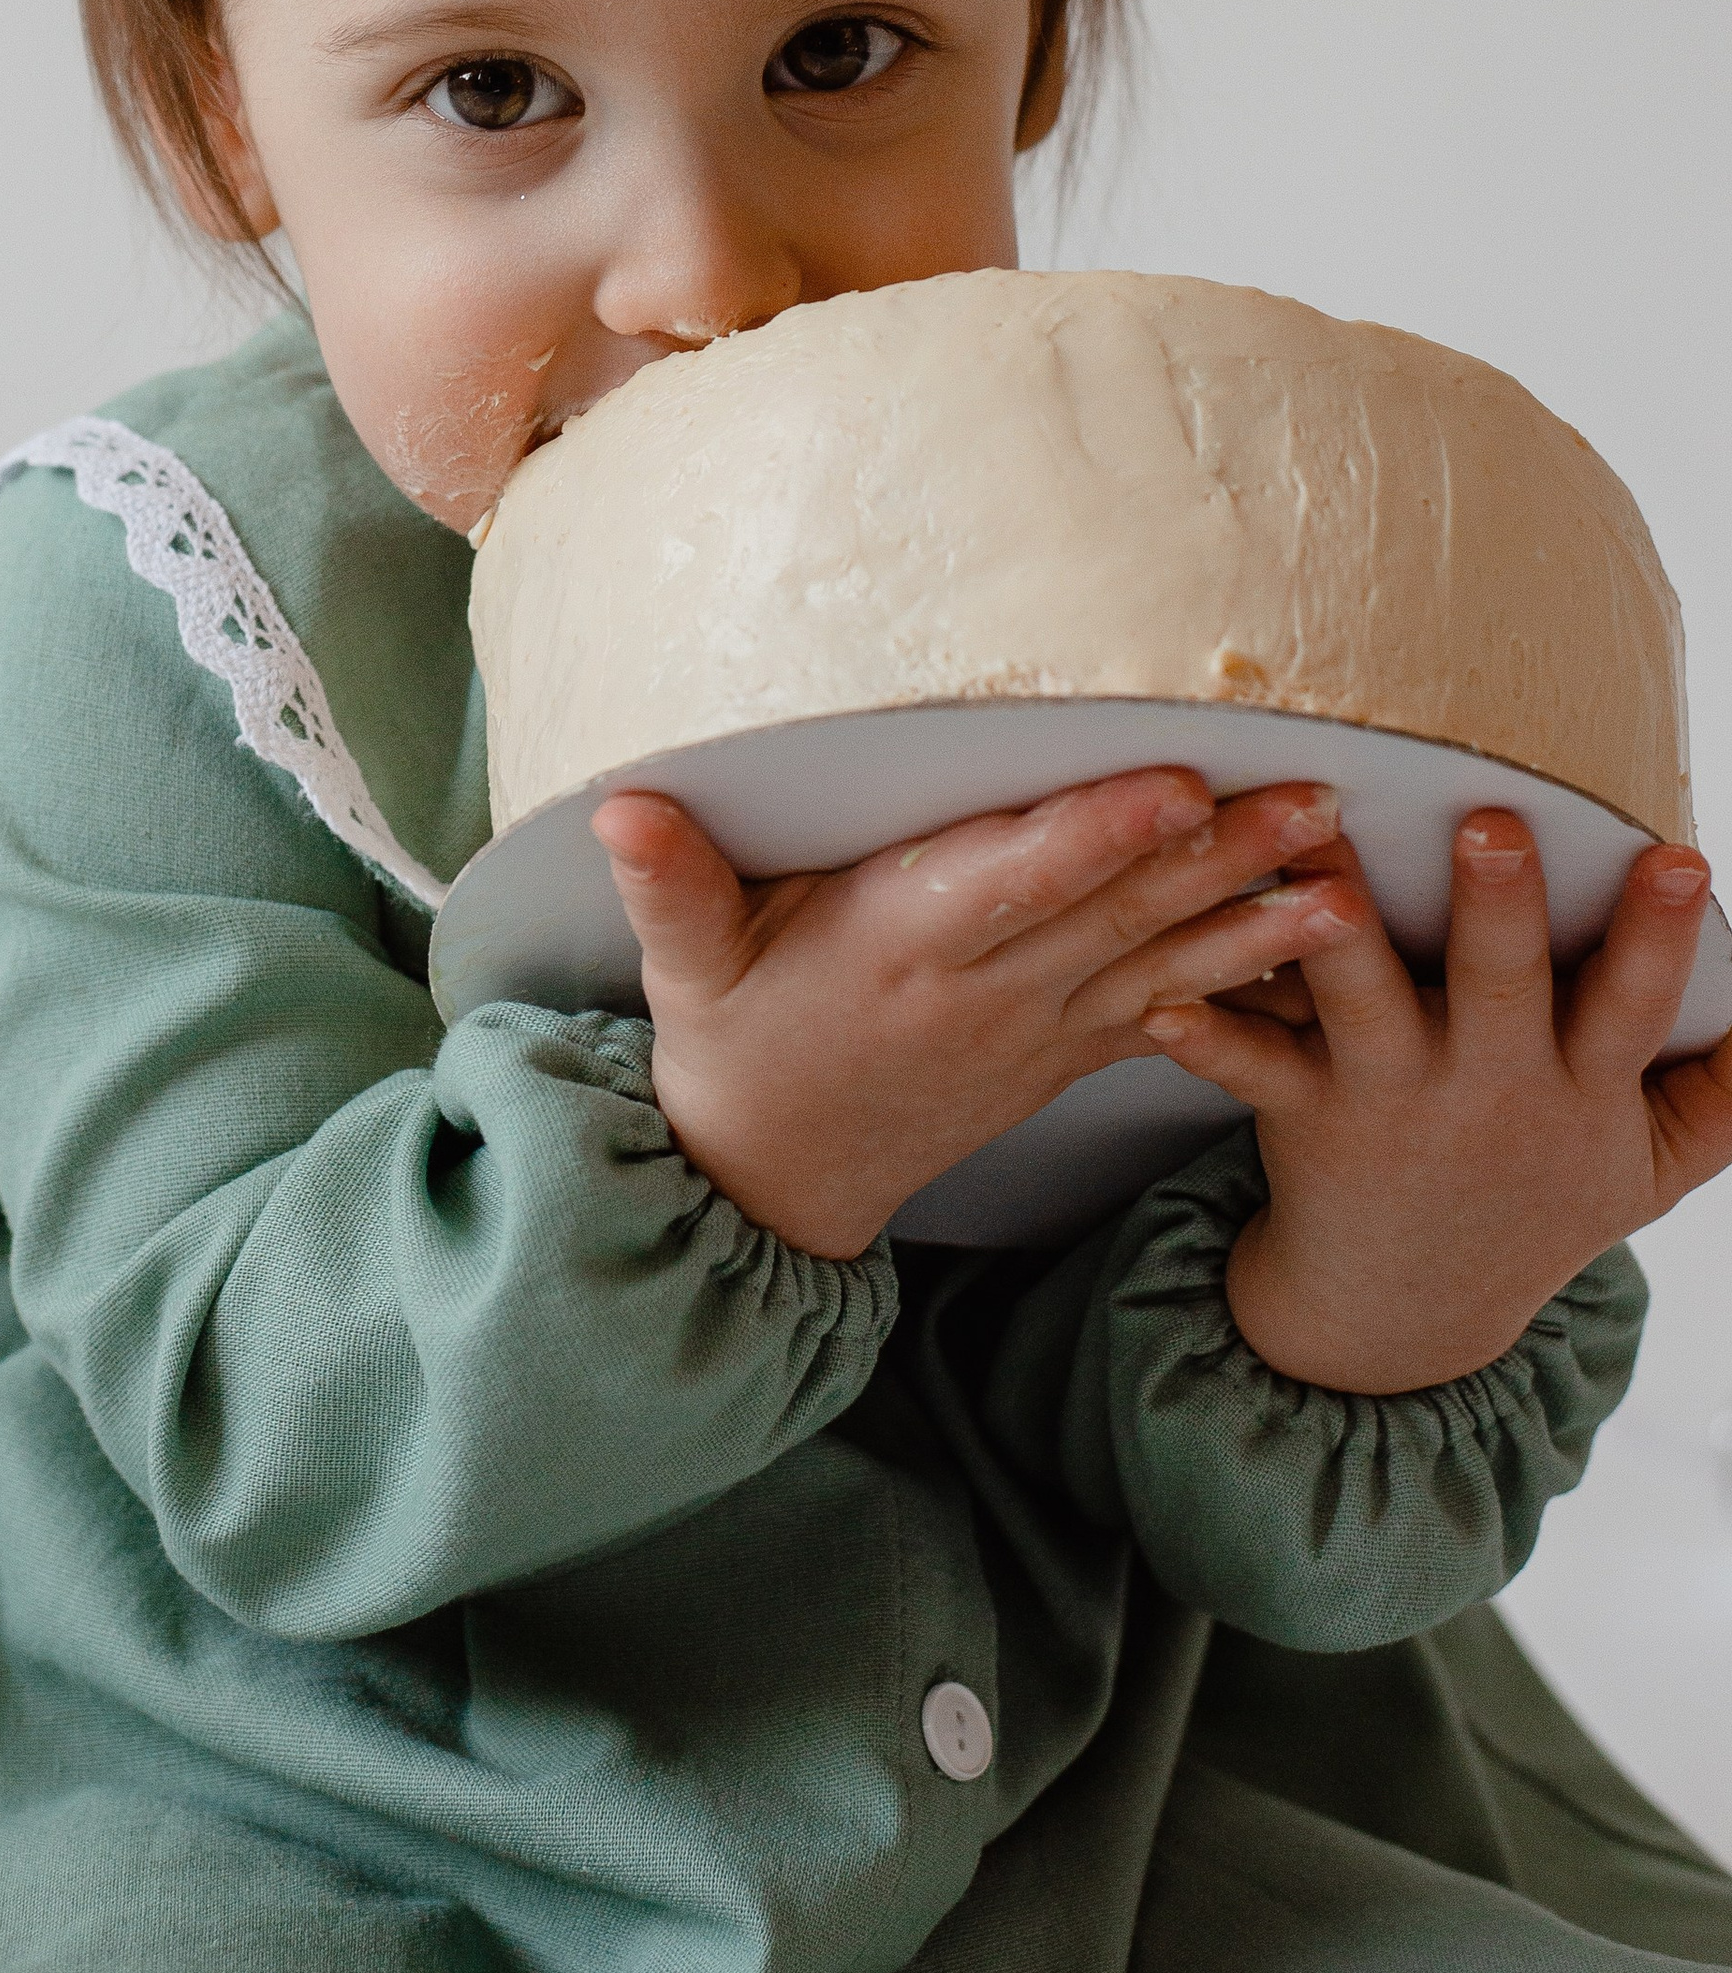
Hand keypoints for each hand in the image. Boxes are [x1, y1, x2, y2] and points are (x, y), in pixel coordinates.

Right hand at [591, 768, 1354, 1257]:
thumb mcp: (684, 969)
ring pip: (1162, 962)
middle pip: (1115, 913)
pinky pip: (1169, 1015)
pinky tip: (1321, 953)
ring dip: (1259, 920)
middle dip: (1218, 857)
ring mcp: (1034, 1030)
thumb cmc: (730, 1045)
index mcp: (900, 947)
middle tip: (1317, 800)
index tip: (1170, 789)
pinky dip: (1247, 986)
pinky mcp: (1063, 1055)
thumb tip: (621, 802)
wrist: (773, 1182)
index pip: (1010, 881)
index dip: (1091, 837)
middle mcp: (985, 991)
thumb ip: (667, 884)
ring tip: (1352, 882)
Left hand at [1144, 812, 1731, 1391]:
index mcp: (1578, 1088)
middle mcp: (1489, 1090)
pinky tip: (1159, 998)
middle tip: (1492, 825)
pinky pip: (1248, 1071)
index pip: (1632, 1006)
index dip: (1656, 938)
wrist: (1411, 1312)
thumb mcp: (1649, 1164)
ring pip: (1364, 1006)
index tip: (1678, 858)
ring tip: (1309, 864)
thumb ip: (1725, 1094)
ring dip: (1336, 937)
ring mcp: (1392, 1099)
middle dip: (1499, 910)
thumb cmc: (1538, 1198)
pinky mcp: (1303, 1112)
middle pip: (1499, 989)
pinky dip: (1206, 1037)